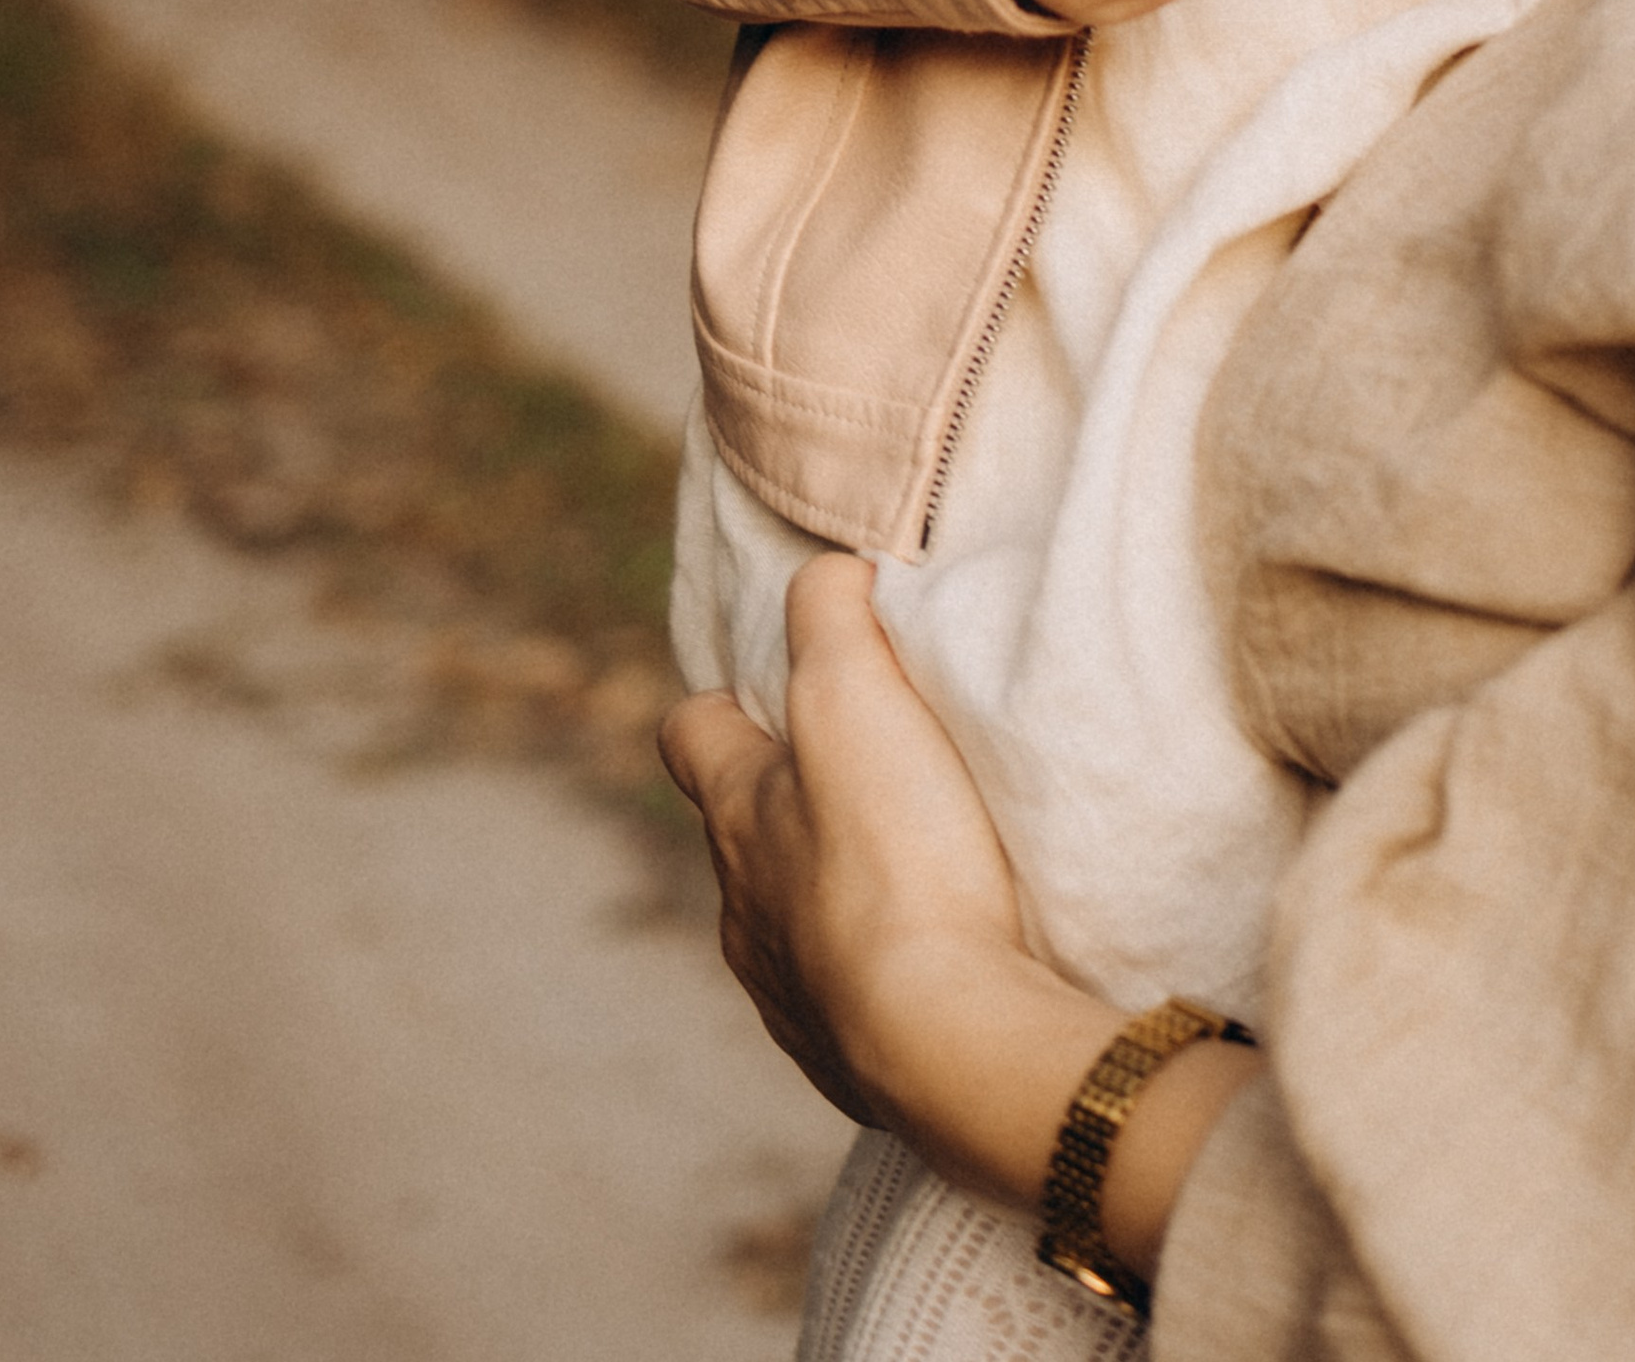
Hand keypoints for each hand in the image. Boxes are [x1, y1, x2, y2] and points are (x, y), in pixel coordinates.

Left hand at [660, 559, 1253, 1269]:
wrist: (946, 1041)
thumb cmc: (894, 854)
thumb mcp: (853, 692)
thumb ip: (830, 615)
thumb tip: (827, 573)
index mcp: (736, 816)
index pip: (688, 736)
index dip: (722, 704)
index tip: (773, 687)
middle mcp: (743, 909)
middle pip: (743, 833)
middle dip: (791, 799)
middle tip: (870, 770)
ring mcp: (788, 992)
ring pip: (791, 920)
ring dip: (836, 889)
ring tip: (917, 866)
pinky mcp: (846, 1060)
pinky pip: (846, 999)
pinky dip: (879, 969)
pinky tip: (938, 957)